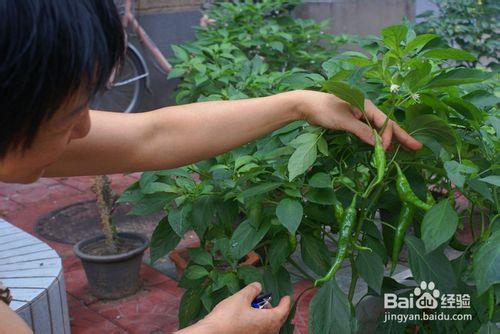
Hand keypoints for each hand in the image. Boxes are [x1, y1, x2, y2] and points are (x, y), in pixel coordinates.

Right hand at [178, 282, 290, 333]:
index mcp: (268, 321)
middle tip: (265, 301)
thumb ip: (252, 290)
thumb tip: (258, 286)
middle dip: (273, 310)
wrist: (212, 333)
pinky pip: (260, 331)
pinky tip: (247, 317)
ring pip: (268, 328)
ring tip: (254, 308)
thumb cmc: (227, 316)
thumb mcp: (241, 297)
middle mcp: (266, 332)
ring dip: (265, 317)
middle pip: (277, 321)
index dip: (286, 303)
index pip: (283, 311)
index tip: (287, 297)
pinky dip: (258, 324)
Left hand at [292, 90, 421, 150]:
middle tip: (417, 147)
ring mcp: (360, 116)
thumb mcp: (342, 121)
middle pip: (387, 124)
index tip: (383, 150)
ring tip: (406, 148)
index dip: (387, 137)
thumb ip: (360, 131)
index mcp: (365, 105)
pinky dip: (377, 139)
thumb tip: (377, 144)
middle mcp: (365, 110)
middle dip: (401, 136)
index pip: (384, 122)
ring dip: (390, 139)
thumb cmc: (323, 109)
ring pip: (379, 128)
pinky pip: (370, 130)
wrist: (306, 105)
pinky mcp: (353, 121)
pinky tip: (383, 146)